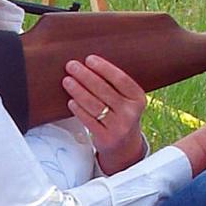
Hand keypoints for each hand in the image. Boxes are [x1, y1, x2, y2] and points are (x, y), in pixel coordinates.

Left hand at [63, 54, 146, 173]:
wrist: (125, 146)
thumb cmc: (120, 114)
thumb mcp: (126, 100)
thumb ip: (114, 85)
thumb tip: (87, 64)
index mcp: (138, 98)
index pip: (121, 79)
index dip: (104, 68)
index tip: (89, 59)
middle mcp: (131, 113)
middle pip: (104, 90)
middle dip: (85, 76)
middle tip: (71, 66)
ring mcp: (119, 127)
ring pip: (94, 105)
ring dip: (78, 91)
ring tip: (67, 81)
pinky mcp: (106, 138)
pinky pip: (89, 120)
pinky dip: (78, 109)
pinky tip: (71, 101)